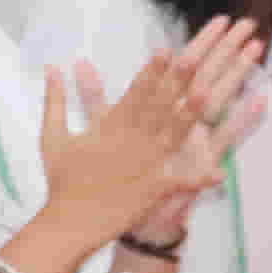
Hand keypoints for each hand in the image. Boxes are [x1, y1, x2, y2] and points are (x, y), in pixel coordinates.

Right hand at [38, 21, 262, 248]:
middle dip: (177, 81)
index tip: (166, 49)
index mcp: (110, 128)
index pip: (135, 93)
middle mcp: (131, 142)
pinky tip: (220, 174)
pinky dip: (200, 179)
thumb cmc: (62, 180)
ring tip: (209, 93)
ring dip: (191, 114)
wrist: (69, 223)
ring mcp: (145, 166)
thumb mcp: (52, 137)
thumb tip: (51, 68)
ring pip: (173, 135)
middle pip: (159, 107)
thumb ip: (55, 101)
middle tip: (195, 57)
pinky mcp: (153, 190)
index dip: (152, 71)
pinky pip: (181, 183)